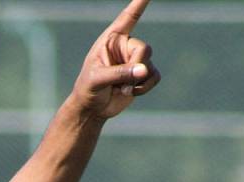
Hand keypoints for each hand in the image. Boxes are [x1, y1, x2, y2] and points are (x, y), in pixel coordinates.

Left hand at [72, 0, 160, 120]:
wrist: (93, 108)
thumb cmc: (88, 89)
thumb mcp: (97, 79)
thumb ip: (119, 73)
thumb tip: (143, 70)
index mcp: (111, 40)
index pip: (128, 18)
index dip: (139, 5)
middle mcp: (125, 46)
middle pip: (144, 49)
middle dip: (136, 67)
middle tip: (123, 83)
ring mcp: (134, 60)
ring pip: (149, 64)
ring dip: (138, 81)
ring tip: (121, 89)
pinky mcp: (143, 74)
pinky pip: (155, 76)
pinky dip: (145, 87)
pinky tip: (130, 92)